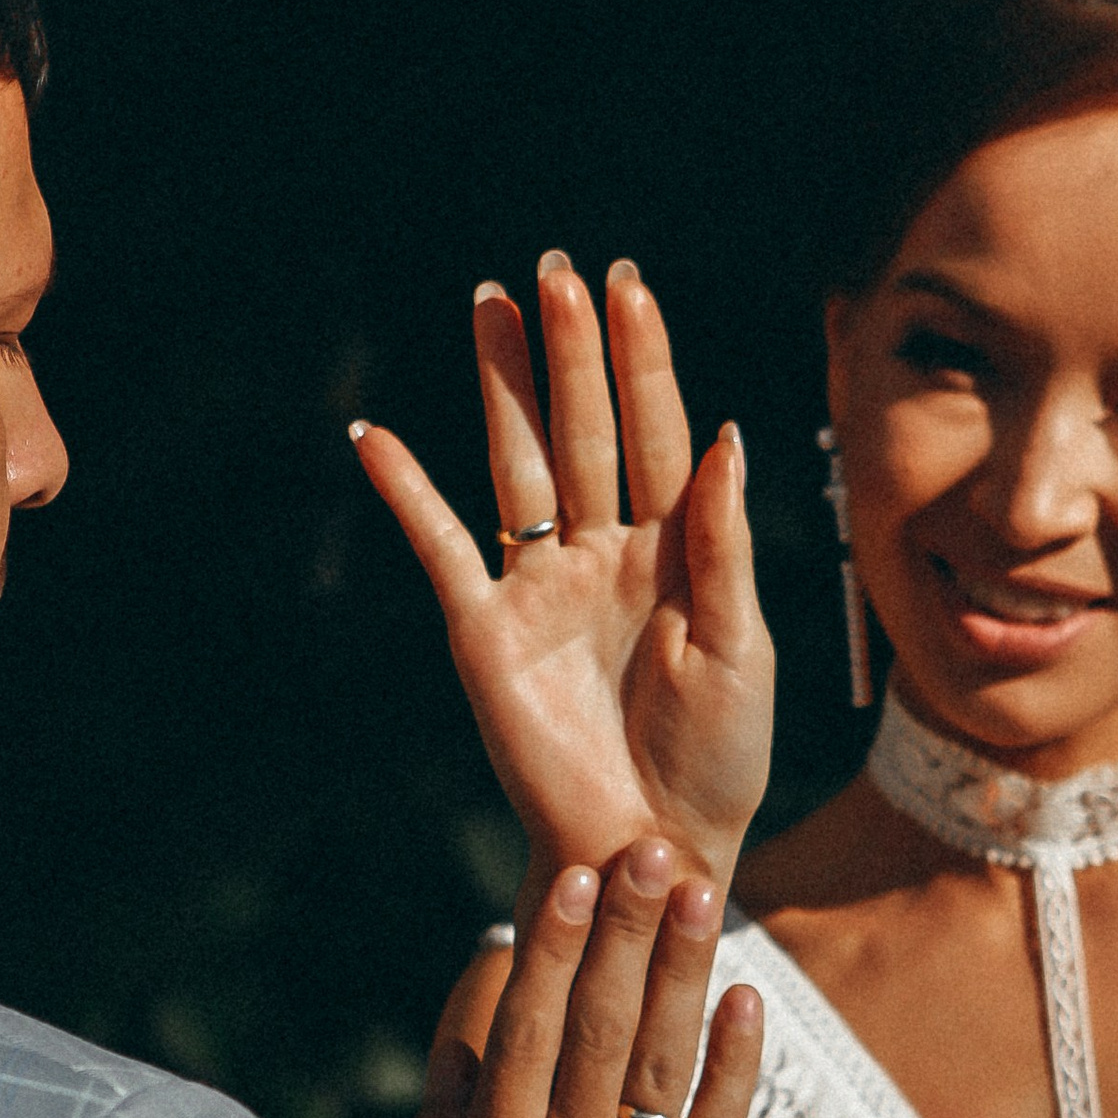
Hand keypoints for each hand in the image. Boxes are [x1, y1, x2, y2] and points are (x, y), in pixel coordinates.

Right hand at [352, 253, 773, 897]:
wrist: (655, 846)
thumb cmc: (719, 758)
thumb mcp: (743, 647)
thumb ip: (724, 543)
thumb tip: (725, 435)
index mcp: (676, 552)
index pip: (658, 434)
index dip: (643, 361)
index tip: (629, 287)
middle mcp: (605, 554)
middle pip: (584, 430)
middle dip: (570, 351)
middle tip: (555, 271)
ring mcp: (542, 587)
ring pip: (518, 465)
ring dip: (502, 388)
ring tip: (490, 305)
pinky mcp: (485, 633)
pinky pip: (440, 548)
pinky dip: (406, 493)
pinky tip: (374, 438)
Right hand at [377, 839, 762, 1117]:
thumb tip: (473, 1019)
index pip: (524, 1030)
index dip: (552, 947)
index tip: (569, 876)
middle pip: (600, 1026)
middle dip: (624, 930)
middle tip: (647, 847)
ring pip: (660, 1063)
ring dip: (681, 970)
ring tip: (696, 891)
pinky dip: (736, 1066)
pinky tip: (749, 1000)